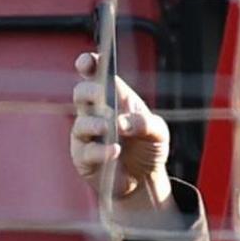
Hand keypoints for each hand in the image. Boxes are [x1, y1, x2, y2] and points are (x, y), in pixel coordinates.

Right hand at [70, 51, 171, 212]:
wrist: (143, 179)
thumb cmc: (149, 148)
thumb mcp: (158, 132)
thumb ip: (144, 123)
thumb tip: (122, 123)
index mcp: (116, 99)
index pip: (98, 76)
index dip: (90, 65)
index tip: (87, 61)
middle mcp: (97, 114)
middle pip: (81, 93)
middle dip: (88, 91)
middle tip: (100, 96)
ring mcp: (87, 135)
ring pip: (81, 122)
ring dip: (95, 124)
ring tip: (110, 129)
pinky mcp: (82, 157)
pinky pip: (86, 150)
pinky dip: (101, 150)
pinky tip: (114, 151)